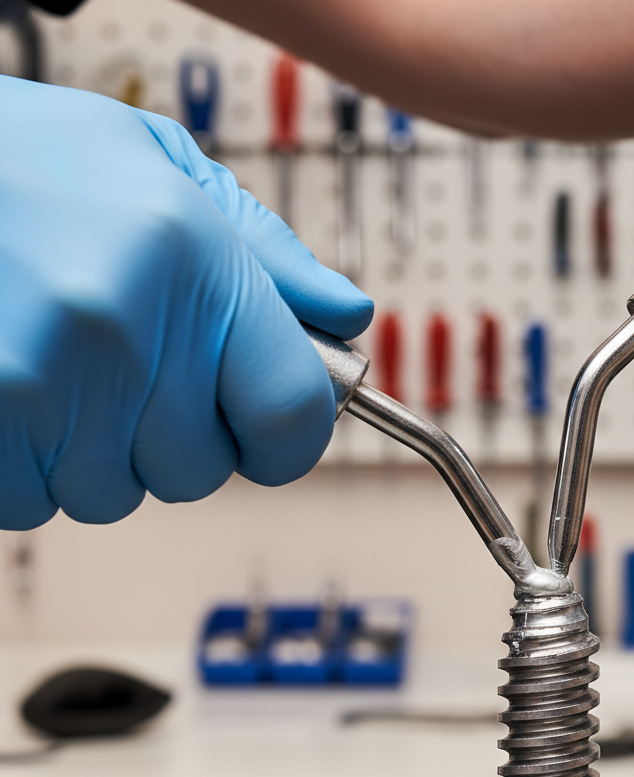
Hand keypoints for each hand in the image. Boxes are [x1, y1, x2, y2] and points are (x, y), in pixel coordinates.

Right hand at [0, 76, 372, 529]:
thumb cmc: (22, 158)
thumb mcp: (163, 170)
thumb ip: (268, 256)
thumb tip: (343, 318)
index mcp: (195, 265)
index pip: (293, 417)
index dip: (286, 436)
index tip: (266, 430)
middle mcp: (127, 334)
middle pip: (200, 470)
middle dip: (175, 437)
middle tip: (132, 370)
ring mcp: (44, 388)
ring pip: (113, 494)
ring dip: (95, 452)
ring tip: (61, 368)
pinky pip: (32, 502)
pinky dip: (27, 466)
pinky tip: (14, 393)